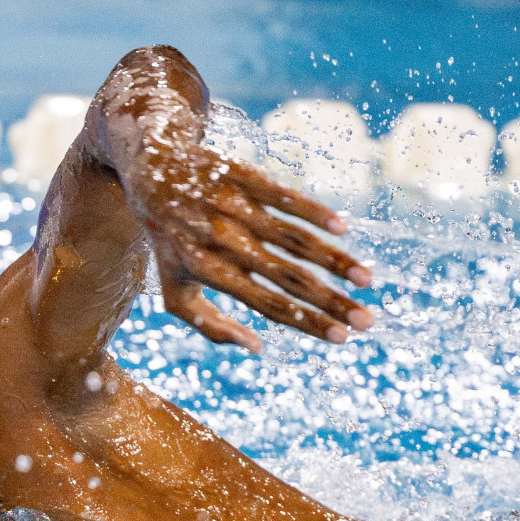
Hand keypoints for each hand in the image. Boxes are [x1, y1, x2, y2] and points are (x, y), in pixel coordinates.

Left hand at [125, 142, 374, 351]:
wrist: (152, 172)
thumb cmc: (169, 241)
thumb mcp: (174, 289)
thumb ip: (209, 325)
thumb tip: (257, 348)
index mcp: (209, 272)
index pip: (267, 303)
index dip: (305, 322)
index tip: (342, 338)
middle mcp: (223, 242)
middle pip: (287, 278)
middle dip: (331, 302)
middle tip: (367, 322)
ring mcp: (234, 209)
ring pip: (292, 239)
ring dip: (333, 260)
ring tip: (366, 280)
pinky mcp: (243, 177)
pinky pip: (284, 196)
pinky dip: (313, 212)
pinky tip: (341, 229)